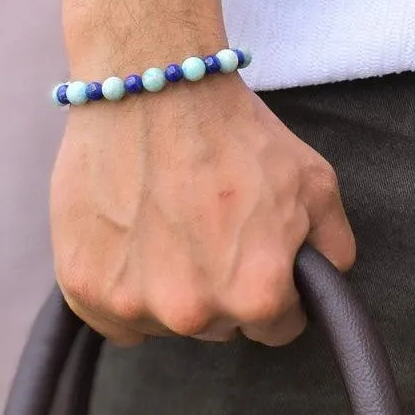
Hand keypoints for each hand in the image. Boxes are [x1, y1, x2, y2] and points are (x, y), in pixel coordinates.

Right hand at [49, 73, 356, 346]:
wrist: (153, 87)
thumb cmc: (233, 131)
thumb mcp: (315, 183)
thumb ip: (332, 249)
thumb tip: (321, 286)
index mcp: (256, 295)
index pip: (277, 327)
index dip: (273, 287)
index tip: (255, 252)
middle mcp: (193, 312)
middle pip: (219, 326)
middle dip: (221, 287)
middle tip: (207, 227)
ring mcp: (132, 303)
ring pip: (165, 323)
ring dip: (168, 289)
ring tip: (165, 224)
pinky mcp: (82, 287)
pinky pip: (113, 319)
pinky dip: (121, 290)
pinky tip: (130, 242)